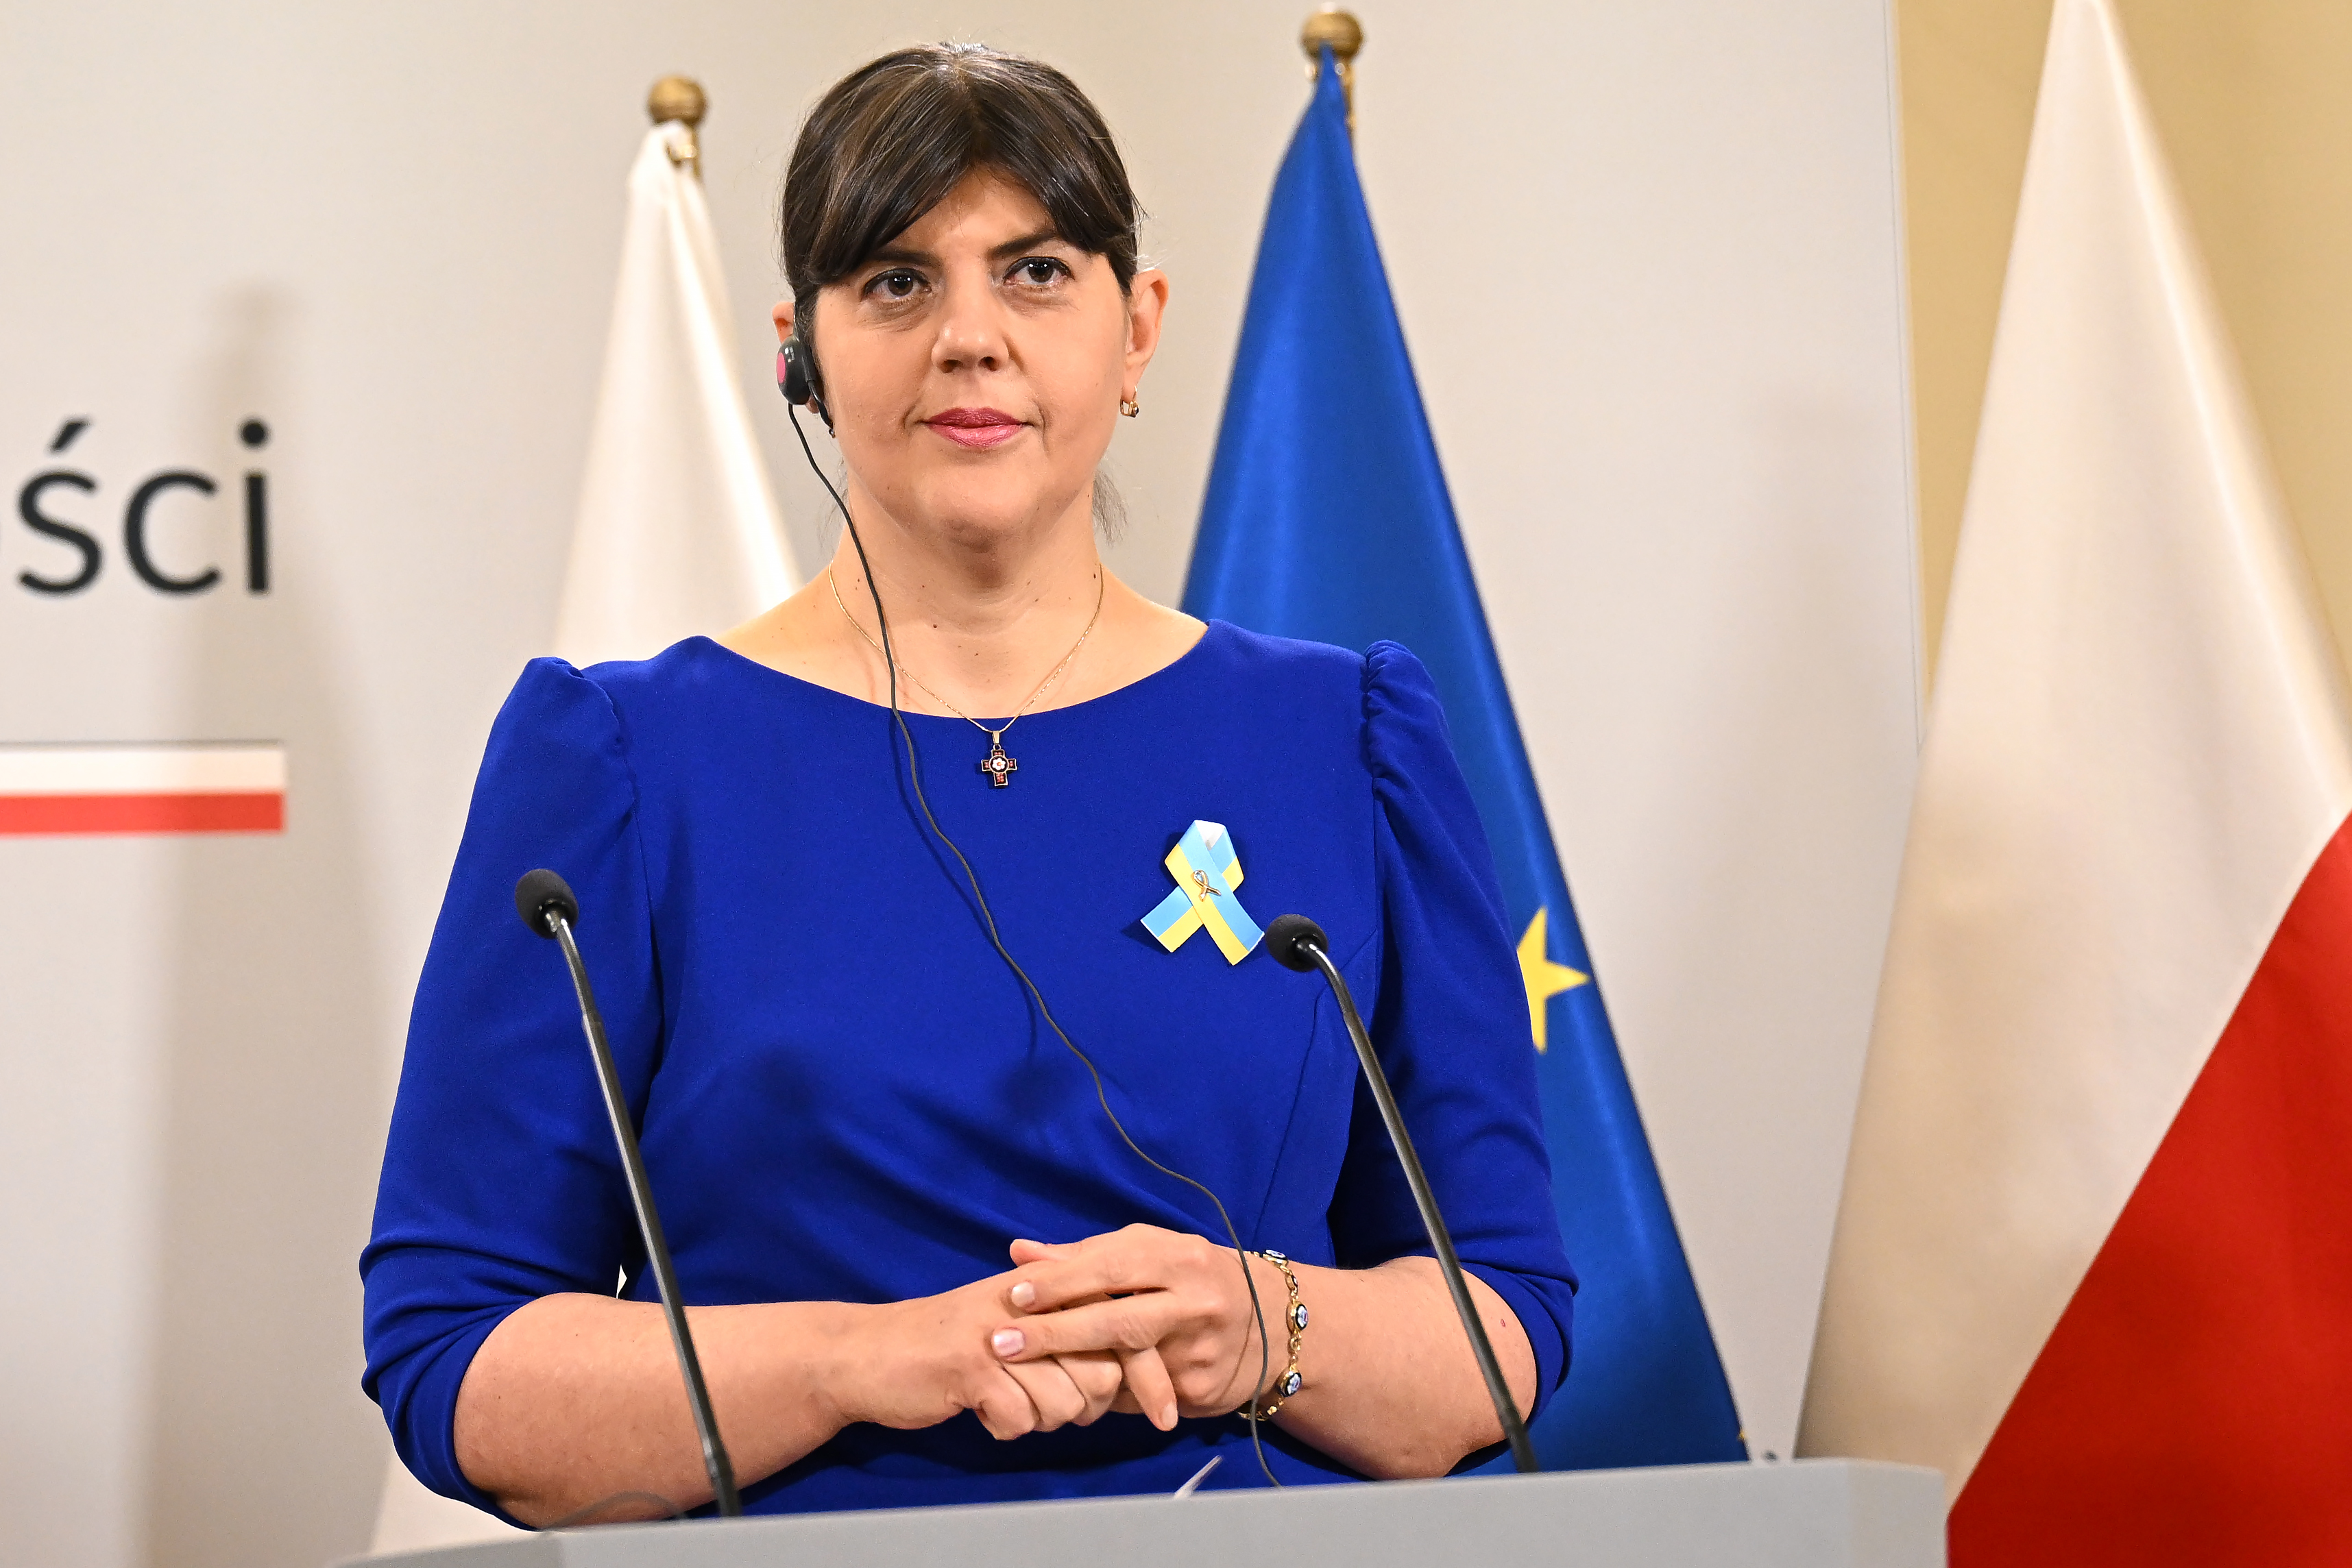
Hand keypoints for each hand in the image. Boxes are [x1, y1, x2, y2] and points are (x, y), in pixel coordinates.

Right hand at [828, 1271, 1124, 1440]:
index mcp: (1049, 1286)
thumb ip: (1074, 1329)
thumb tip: (1134, 1369)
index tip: (1166, 1415)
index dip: (1151, 1379)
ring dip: (1041, 1418)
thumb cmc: (952, 1342)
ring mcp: (1000, 1333)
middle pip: (1103, 1375)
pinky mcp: (971, 1367)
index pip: (1126, 1329)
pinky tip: (983, 1408)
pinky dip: (1004, 1426)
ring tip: (1010, 1402)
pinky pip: (1020, 1420)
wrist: (868, 1351)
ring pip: (1066, 1403)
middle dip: (1085, 1408)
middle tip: (1047, 1405)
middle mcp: (1031, 1302)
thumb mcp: (1018, 1321)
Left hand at [993, 1226, 1284, 1423]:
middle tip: (1002, 1343)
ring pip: (1129, 1365)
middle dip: (1056, 1333)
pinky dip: (1105, 1397)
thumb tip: (1020, 1252)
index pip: (1113, 1266)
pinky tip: (1071, 1398)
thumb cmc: (1192, 1275)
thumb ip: (1085, 1255)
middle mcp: (1195, 1301)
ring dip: (1073, 1372)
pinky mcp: (1203, 1389)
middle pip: (1119, 1320)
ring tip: (1025, 1379)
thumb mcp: (1150, 1252)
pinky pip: (1143, 1397)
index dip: (1062, 1281)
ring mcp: (1201, 1350)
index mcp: (1179, 1257)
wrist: (1274, 1321)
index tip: (1014, 1294)